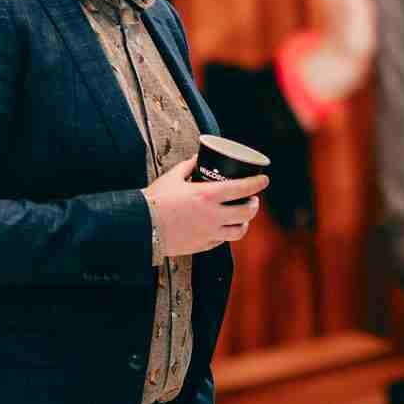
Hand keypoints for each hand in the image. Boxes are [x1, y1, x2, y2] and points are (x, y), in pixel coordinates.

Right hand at [143, 156, 266, 256]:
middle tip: (253, 199)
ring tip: (242, 216)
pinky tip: (224, 228)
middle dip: (255, 205)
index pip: (243, 188)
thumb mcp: (172, 177)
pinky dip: (226, 233)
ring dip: (245, 222)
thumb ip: (189, 166)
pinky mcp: (202, 246)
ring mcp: (209, 233)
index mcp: (207, 196)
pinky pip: (222, 241)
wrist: (138, 227)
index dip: (258, 184)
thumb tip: (199, 157)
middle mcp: (212, 216)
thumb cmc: (154, 200)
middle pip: (247, 212)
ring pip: (239, 231)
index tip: (264, 180)